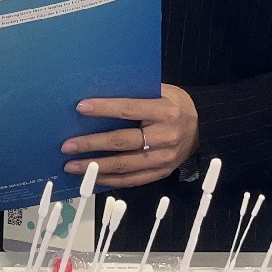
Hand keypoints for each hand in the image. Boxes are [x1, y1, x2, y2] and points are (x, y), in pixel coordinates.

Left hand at [62, 85, 198, 187]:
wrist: (204, 127)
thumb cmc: (176, 105)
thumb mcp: (163, 91)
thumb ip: (137, 94)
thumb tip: (101, 92)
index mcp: (165, 111)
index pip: (129, 109)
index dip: (104, 109)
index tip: (81, 108)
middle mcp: (165, 136)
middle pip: (123, 142)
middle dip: (92, 144)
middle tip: (68, 146)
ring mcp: (164, 158)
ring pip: (125, 165)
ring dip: (95, 167)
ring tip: (73, 166)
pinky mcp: (161, 172)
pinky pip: (132, 180)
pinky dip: (110, 180)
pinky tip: (93, 178)